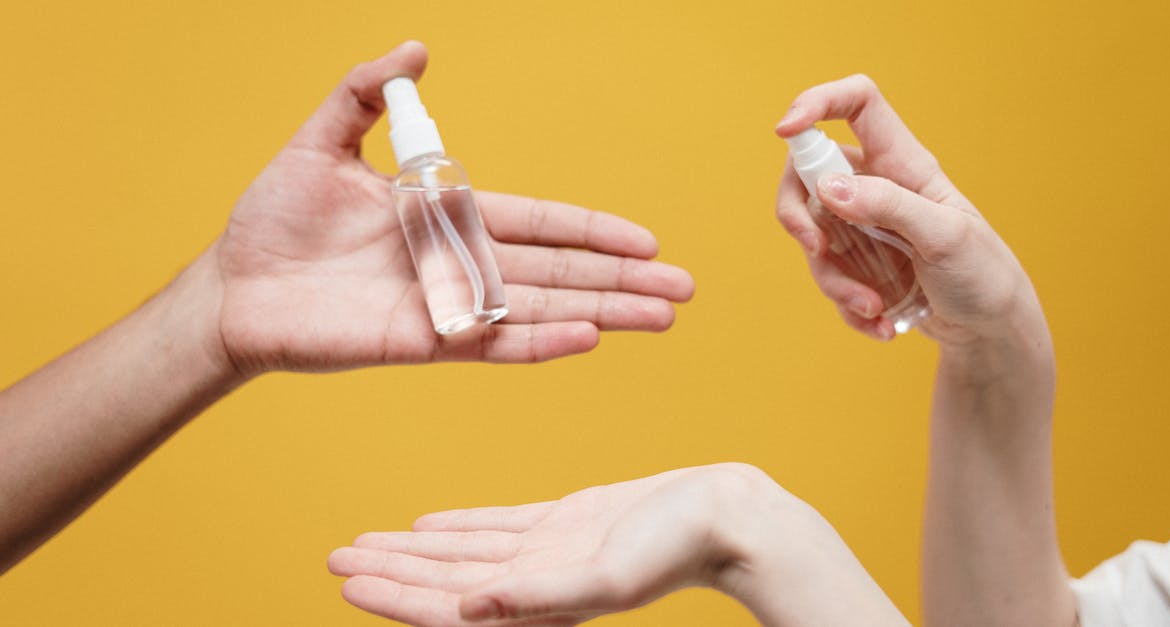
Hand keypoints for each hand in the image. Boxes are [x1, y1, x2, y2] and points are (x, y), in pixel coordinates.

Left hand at [213, 41, 693, 374]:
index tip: (647, 241)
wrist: (231, 286)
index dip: (594, 232)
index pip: (541, 224)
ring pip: (541, 308)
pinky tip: (590, 337)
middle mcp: (459, 263)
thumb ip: (368, 93)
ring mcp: (446, 306)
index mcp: (448, 216)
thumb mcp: (322, 140)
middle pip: (559, 271)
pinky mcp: (422, 342)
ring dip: (604, 312)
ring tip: (661, 318)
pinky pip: (492, 342)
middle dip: (624, 280)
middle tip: (684, 290)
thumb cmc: (274, 218)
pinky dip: (540, 341)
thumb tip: (416, 48)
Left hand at [328, 464, 907, 626]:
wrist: (729, 518)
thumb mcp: (607, 574)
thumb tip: (471, 609)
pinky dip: (460, 527)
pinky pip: (499, 526)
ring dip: (415, 549)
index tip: (345, 577)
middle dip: (391, 571)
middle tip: (334, 557)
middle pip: (444, 579)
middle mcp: (534, 580)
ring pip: (464, 552)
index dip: (395, 594)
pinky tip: (429, 523)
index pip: (447, 604)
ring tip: (368, 542)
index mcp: (537, 600)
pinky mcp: (568, 520)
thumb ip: (540, 596)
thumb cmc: (679, 547)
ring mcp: (549, 550)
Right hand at [775, 75, 1039, 346]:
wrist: (990, 326)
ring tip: (874, 308)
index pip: (856, 104)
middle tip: (814, 249)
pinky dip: (846, 306)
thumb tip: (828, 187)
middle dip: (797, 214)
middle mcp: (874, 186)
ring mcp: (860, 225)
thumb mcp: (945, 236)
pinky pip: (827, 276)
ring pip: (812, 236)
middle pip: (807, 174)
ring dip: (834, 280)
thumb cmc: (982, 271)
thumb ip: (889, 206)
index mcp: (902, 162)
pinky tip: (880, 324)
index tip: (785, 130)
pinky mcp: (855, 263)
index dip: (817, 102)